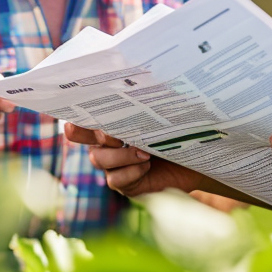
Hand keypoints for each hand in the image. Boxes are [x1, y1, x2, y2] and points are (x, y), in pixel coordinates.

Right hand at [63, 123, 206, 197]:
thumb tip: (138, 86)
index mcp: (111, 128)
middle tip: (114, 136)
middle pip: (89, 142)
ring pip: (99, 160)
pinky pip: (116, 180)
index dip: (77, 124)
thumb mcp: (159, 118)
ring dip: (120, 156)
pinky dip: (130, 171)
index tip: (74, 122)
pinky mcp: (126, 185)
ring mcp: (114, 168)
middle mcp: (107, 147)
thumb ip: (142, 109)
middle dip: (98, 137)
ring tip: (143, 152)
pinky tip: (146, 166)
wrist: (197, 159)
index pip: (85, 124)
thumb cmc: (177, 132)